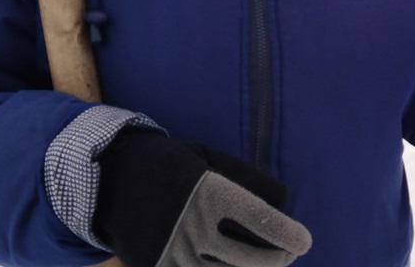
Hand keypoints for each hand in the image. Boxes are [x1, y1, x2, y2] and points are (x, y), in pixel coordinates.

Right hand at [94, 128, 311, 266]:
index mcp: (208, 192)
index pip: (260, 219)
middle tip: (288, 253)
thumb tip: (284, 201)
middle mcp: (192, 227)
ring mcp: (174, 255)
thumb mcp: (208, 158)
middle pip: (251, 259)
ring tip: (266, 263)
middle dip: (278, 260)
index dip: (287, 234)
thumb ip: (247, 178)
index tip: (304, 241)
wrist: (111, 181)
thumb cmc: (170, 165)